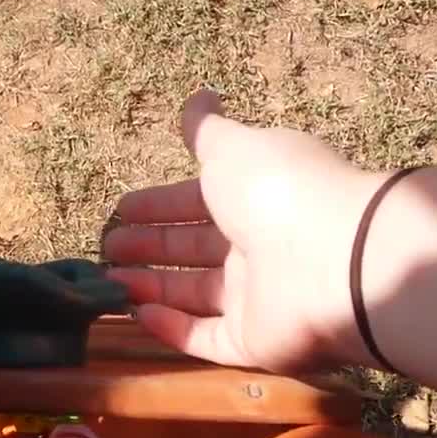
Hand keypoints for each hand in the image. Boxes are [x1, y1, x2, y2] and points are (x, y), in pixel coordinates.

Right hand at [102, 90, 389, 372]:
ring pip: (193, 293)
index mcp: (256, 197)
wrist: (330, 259)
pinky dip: (171, 328)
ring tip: (108, 280)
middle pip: (192, 248)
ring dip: (149, 286)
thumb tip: (199, 95)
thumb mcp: (233, 148)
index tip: (120, 209)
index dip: (158, 204)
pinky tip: (137, 314)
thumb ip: (208, 130)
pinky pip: (205, 337)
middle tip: (106, 247)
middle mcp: (258, 246)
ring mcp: (257, 297)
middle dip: (148, 245)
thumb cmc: (277, 191)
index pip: (198, 201)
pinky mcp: (254, 342)